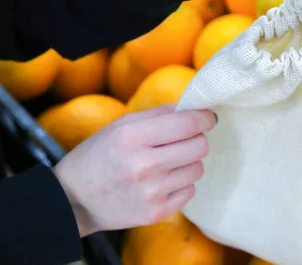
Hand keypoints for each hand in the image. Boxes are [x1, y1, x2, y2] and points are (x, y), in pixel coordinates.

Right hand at [52, 104, 215, 236]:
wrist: (73, 201)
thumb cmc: (99, 155)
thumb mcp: (120, 125)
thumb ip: (159, 114)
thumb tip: (194, 108)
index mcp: (132, 137)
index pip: (187, 124)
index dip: (204, 118)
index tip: (208, 118)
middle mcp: (143, 165)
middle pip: (199, 147)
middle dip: (197, 139)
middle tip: (185, 140)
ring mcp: (150, 192)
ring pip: (197, 169)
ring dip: (188, 163)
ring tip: (168, 163)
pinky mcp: (155, 213)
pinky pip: (190, 191)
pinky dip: (181, 184)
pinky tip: (162, 181)